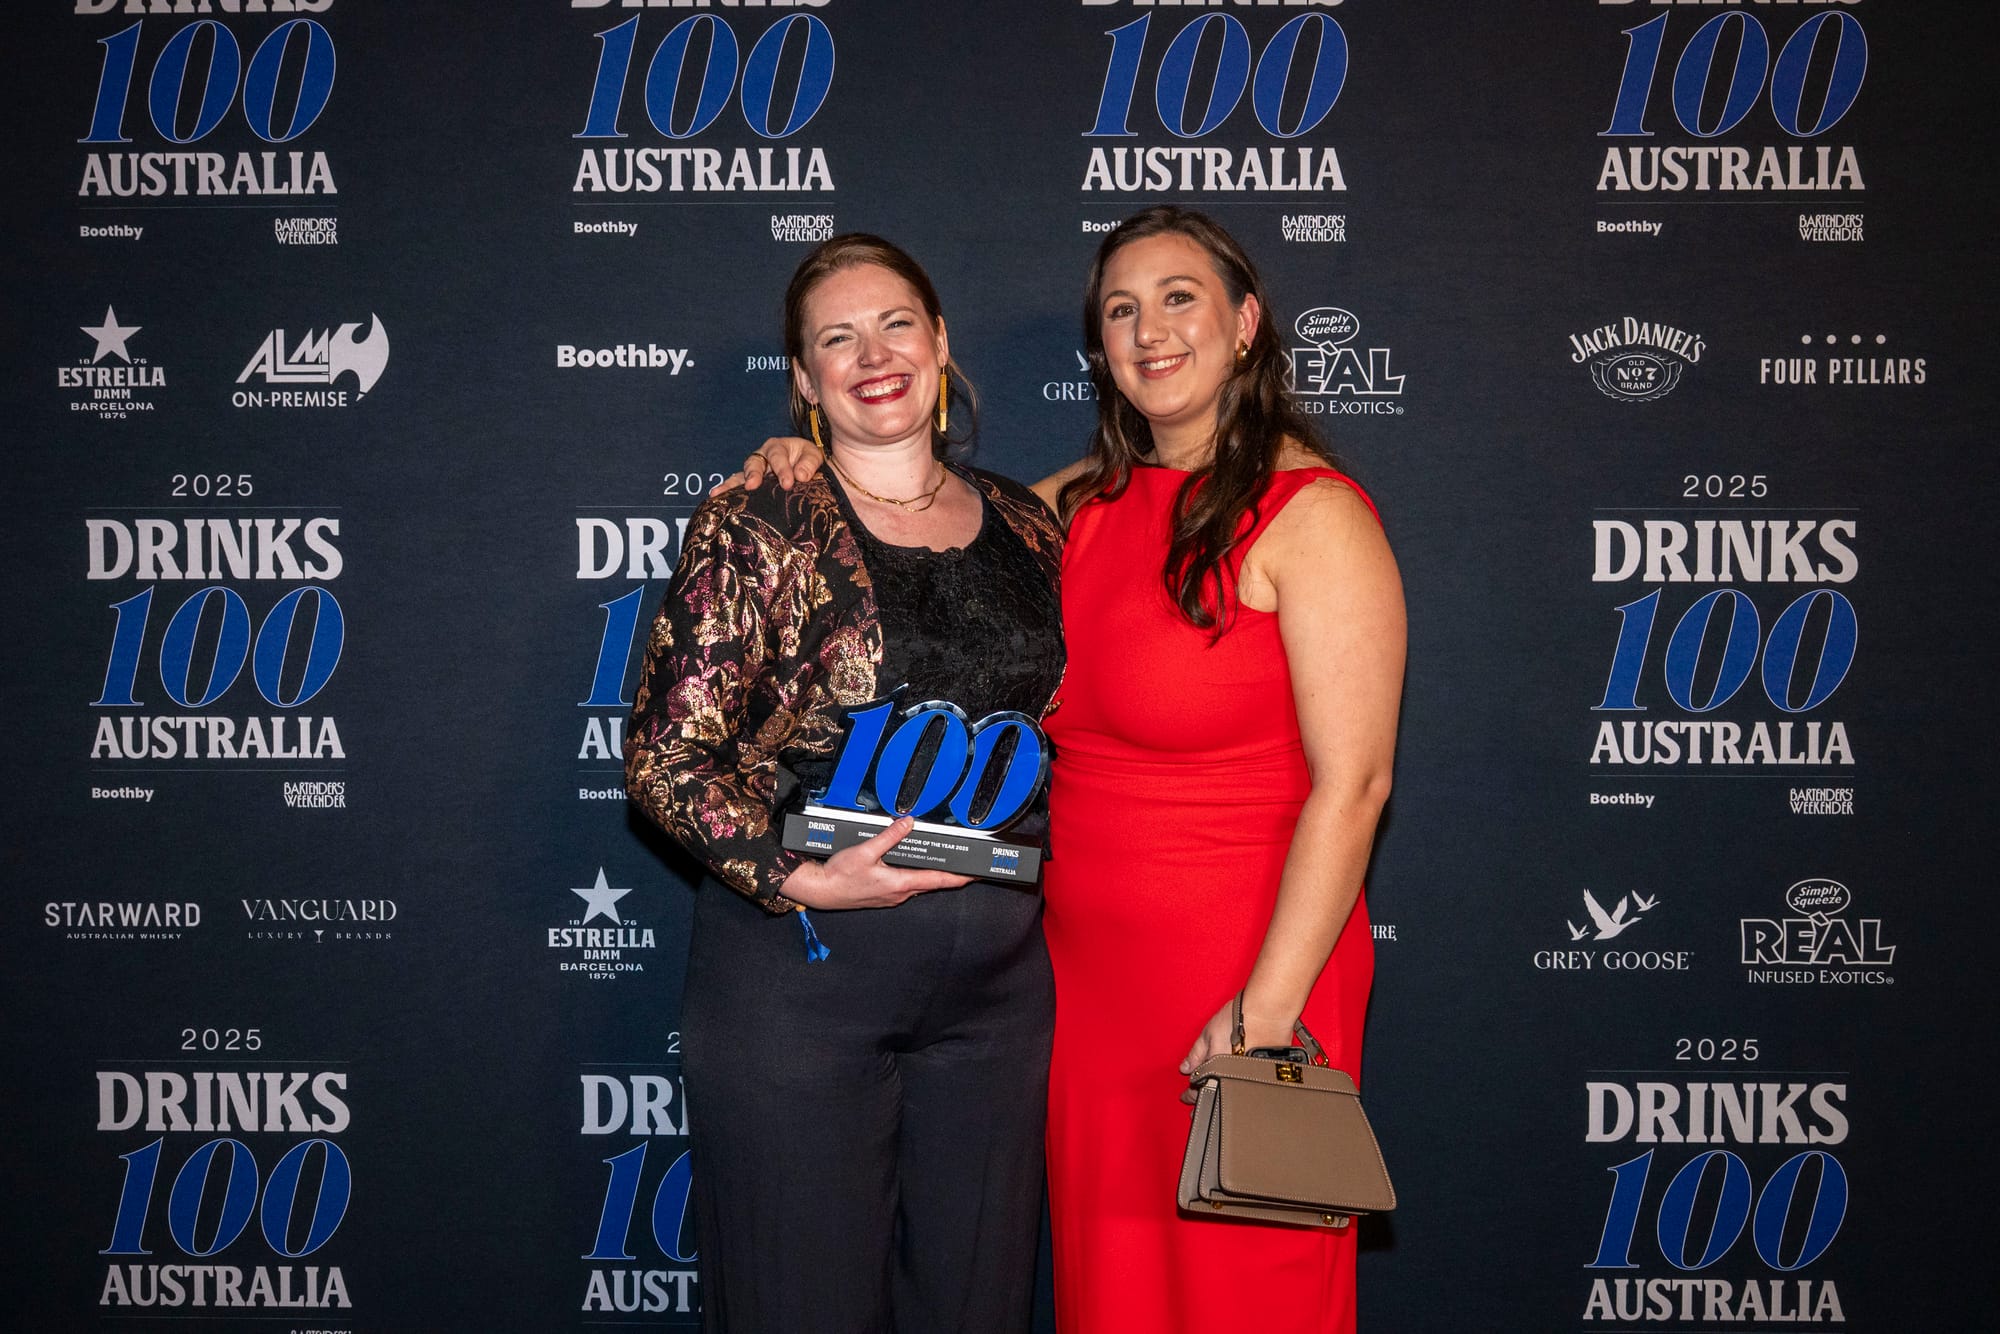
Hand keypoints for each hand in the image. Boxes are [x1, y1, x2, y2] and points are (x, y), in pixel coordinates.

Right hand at [709, 436, 823, 494]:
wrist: (805, 469)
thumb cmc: (807, 460)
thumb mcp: (813, 456)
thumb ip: (809, 463)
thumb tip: (801, 476)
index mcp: (777, 447)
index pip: (777, 457)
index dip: (781, 469)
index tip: (788, 483)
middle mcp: (761, 457)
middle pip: (753, 463)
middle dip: (753, 474)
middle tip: (753, 486)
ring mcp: (753, 472)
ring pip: (740, 475)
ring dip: (731, 485)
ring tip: (719, 493)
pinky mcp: (750, 485)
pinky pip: (736, 487)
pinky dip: (727, 493)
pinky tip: (715, 498)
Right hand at [780, 816, 972, 909]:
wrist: (821, 891)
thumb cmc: (840, 876)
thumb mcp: (866, 851)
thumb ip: (889, 836)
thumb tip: (907, 823)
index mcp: (900, 883)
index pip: (939, 880)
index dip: (960, 877)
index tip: (975, 874)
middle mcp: (899, 893)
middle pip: (932, 883)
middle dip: (950, 874)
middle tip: (966, 866)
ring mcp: (891, 896)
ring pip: (919, 885)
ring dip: (932, 876)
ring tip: (945, 864)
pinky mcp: (883, 895)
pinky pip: (906, 886)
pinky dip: (915, 877)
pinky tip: (912, 868)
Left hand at [1177, 994, 1299, 1102]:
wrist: (1268, 1013)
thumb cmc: (1239, 1019)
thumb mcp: (1209, 1034)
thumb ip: (1196, 1054)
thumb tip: (1185, 1068)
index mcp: (1215, 1072)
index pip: (1197, 1092)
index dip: (1189, 1095)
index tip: (1186, 1096)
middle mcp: (1232, 1079)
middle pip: (1216, 1097)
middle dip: (1206, 1099)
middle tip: (1198, 1103)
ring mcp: (1250, 1078)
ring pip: (1232, 1094)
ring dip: (1223, 1093)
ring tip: (1219, 1091)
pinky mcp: (1266, 1074)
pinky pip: (1250, 1086)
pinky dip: (1242, 1085)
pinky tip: (1239, 1081)